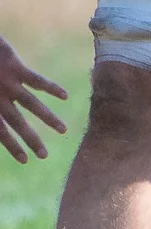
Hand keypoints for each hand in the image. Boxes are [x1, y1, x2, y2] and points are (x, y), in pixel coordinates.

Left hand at [0, 35, 70, 163]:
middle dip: (32, 140)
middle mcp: (0, 98)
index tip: (24, 160)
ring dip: (48, 118)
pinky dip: (52, 88)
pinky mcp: (16, 68)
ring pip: (32, 105)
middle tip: (44, 155)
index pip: (0, 131)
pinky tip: (65, 96)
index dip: (12, 146)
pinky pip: (37, 80)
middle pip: (18, 123)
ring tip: (63, 130)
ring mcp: (9, 83)